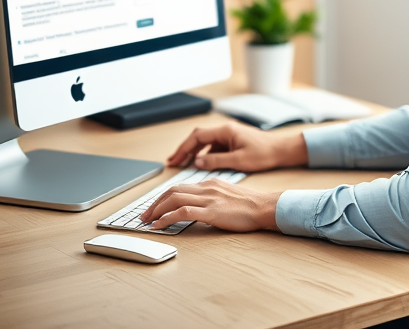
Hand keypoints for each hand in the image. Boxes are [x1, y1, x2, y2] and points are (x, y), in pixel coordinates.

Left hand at [141, 178, 280, 231]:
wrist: (264, 207)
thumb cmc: (250, 205)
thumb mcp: (227, 196)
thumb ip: (212, 198)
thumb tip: (199, 208)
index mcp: (209, 183)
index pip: (179, 187)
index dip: (163, 197)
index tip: (154, 207)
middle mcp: (206, 188)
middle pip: (172, 191)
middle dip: (155, 203)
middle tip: (144, 215)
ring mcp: (208, 199)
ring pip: (173, 199)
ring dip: (156, 210)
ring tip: (147, 221)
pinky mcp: (211, 211)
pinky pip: (182, 212)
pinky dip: (167, 218)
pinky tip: (159, 225)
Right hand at [167, 122, 306, 171]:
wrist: (281, 150)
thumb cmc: (264, 153)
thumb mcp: (239, 160)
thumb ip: (216, 161)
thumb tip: (197, 162)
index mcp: (225, 131)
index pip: (197, 136)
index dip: (183, 148)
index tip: (174, 159)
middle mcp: (225, 130)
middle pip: (198, 137)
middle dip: (184, 149)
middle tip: (173, 161)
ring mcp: (228, 135)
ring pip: (205, 141)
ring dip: (193, 151)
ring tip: (181, 163)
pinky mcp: (232, 141)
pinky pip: (213, 145)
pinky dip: (203, 153)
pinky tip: (200, 163)